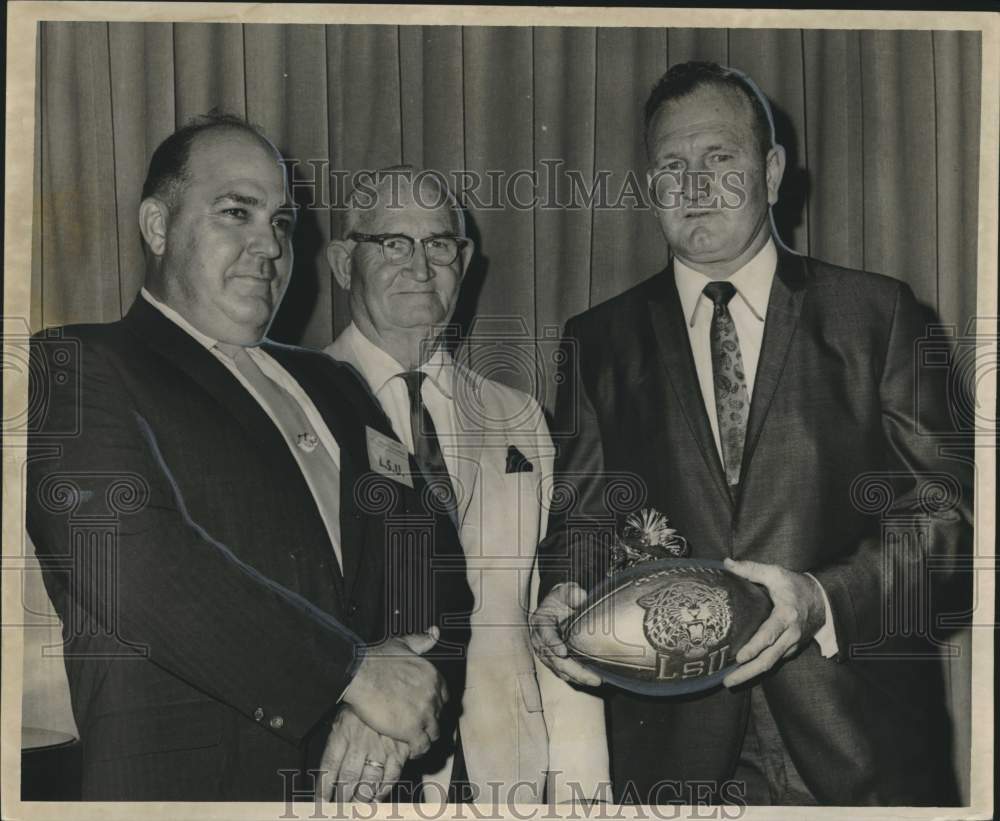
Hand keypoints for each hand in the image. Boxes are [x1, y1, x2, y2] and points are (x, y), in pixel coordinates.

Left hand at [319, 706, 408, 801]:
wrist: (389, 688)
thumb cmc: (363, 706)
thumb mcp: (342, 717)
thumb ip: (335, 742)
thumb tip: (328, 772)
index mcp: (343, 732)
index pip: (329, 767)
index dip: (323, 789)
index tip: (321, 803)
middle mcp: (360, 742)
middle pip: (347, 779)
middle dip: (341, 798)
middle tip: (339, 808)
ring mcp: (381, 747)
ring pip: (368, 782)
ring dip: (360, 799)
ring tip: (355, 806)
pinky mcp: (399, 750)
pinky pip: (390, 777)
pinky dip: (382, 791)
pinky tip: (376, 797)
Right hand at [340, 627, 445, 755]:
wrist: (361, 674)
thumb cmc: (378, 659)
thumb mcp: (403, 644)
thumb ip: (421, 640)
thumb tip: (434, 632)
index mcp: (434, 676)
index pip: (444, 697)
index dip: (435, 705)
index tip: (426, 709)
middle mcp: (433, 695)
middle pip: (439, 716)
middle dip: (430, 722)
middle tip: (419, 727)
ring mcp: (424, 714)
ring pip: (433, 733)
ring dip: (426, 738)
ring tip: (416, 742)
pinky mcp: (412, 730)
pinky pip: (422, 746)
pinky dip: (418, 751)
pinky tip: (411, 751)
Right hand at [529, 582, 602, 686]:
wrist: (560, 606)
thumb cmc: (562, 599)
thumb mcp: (566, 590)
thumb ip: (572, 593)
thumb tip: (580, 598)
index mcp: (540, 622)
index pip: (545, 635)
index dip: (553, 644)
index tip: (563, 652)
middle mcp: (540, 640)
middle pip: (552, 658)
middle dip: (571, 669)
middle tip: (590, 676)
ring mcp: (546, 652)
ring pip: (558, 668)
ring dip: (576, 676)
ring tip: (594, 680)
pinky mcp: (554, 660)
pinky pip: (563, 672)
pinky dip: (575, 677)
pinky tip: (589, 679)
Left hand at [722, 558, 826, 687]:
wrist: (823, 599)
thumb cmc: (796, 586)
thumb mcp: (776, 573)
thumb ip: (751, 569)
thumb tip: (727, 564)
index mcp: (786, 616)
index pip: (769, 635)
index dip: (754, 647)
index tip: (739, 657)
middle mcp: (791, 635)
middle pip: (768, 659)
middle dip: (747, 672)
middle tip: (727, 681)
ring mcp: (792, 645)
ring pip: (771, 664)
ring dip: (751, 675)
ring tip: (730, 681)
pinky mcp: (791, 649)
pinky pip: (775, 661)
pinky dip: (759, 668)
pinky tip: (744, 671)